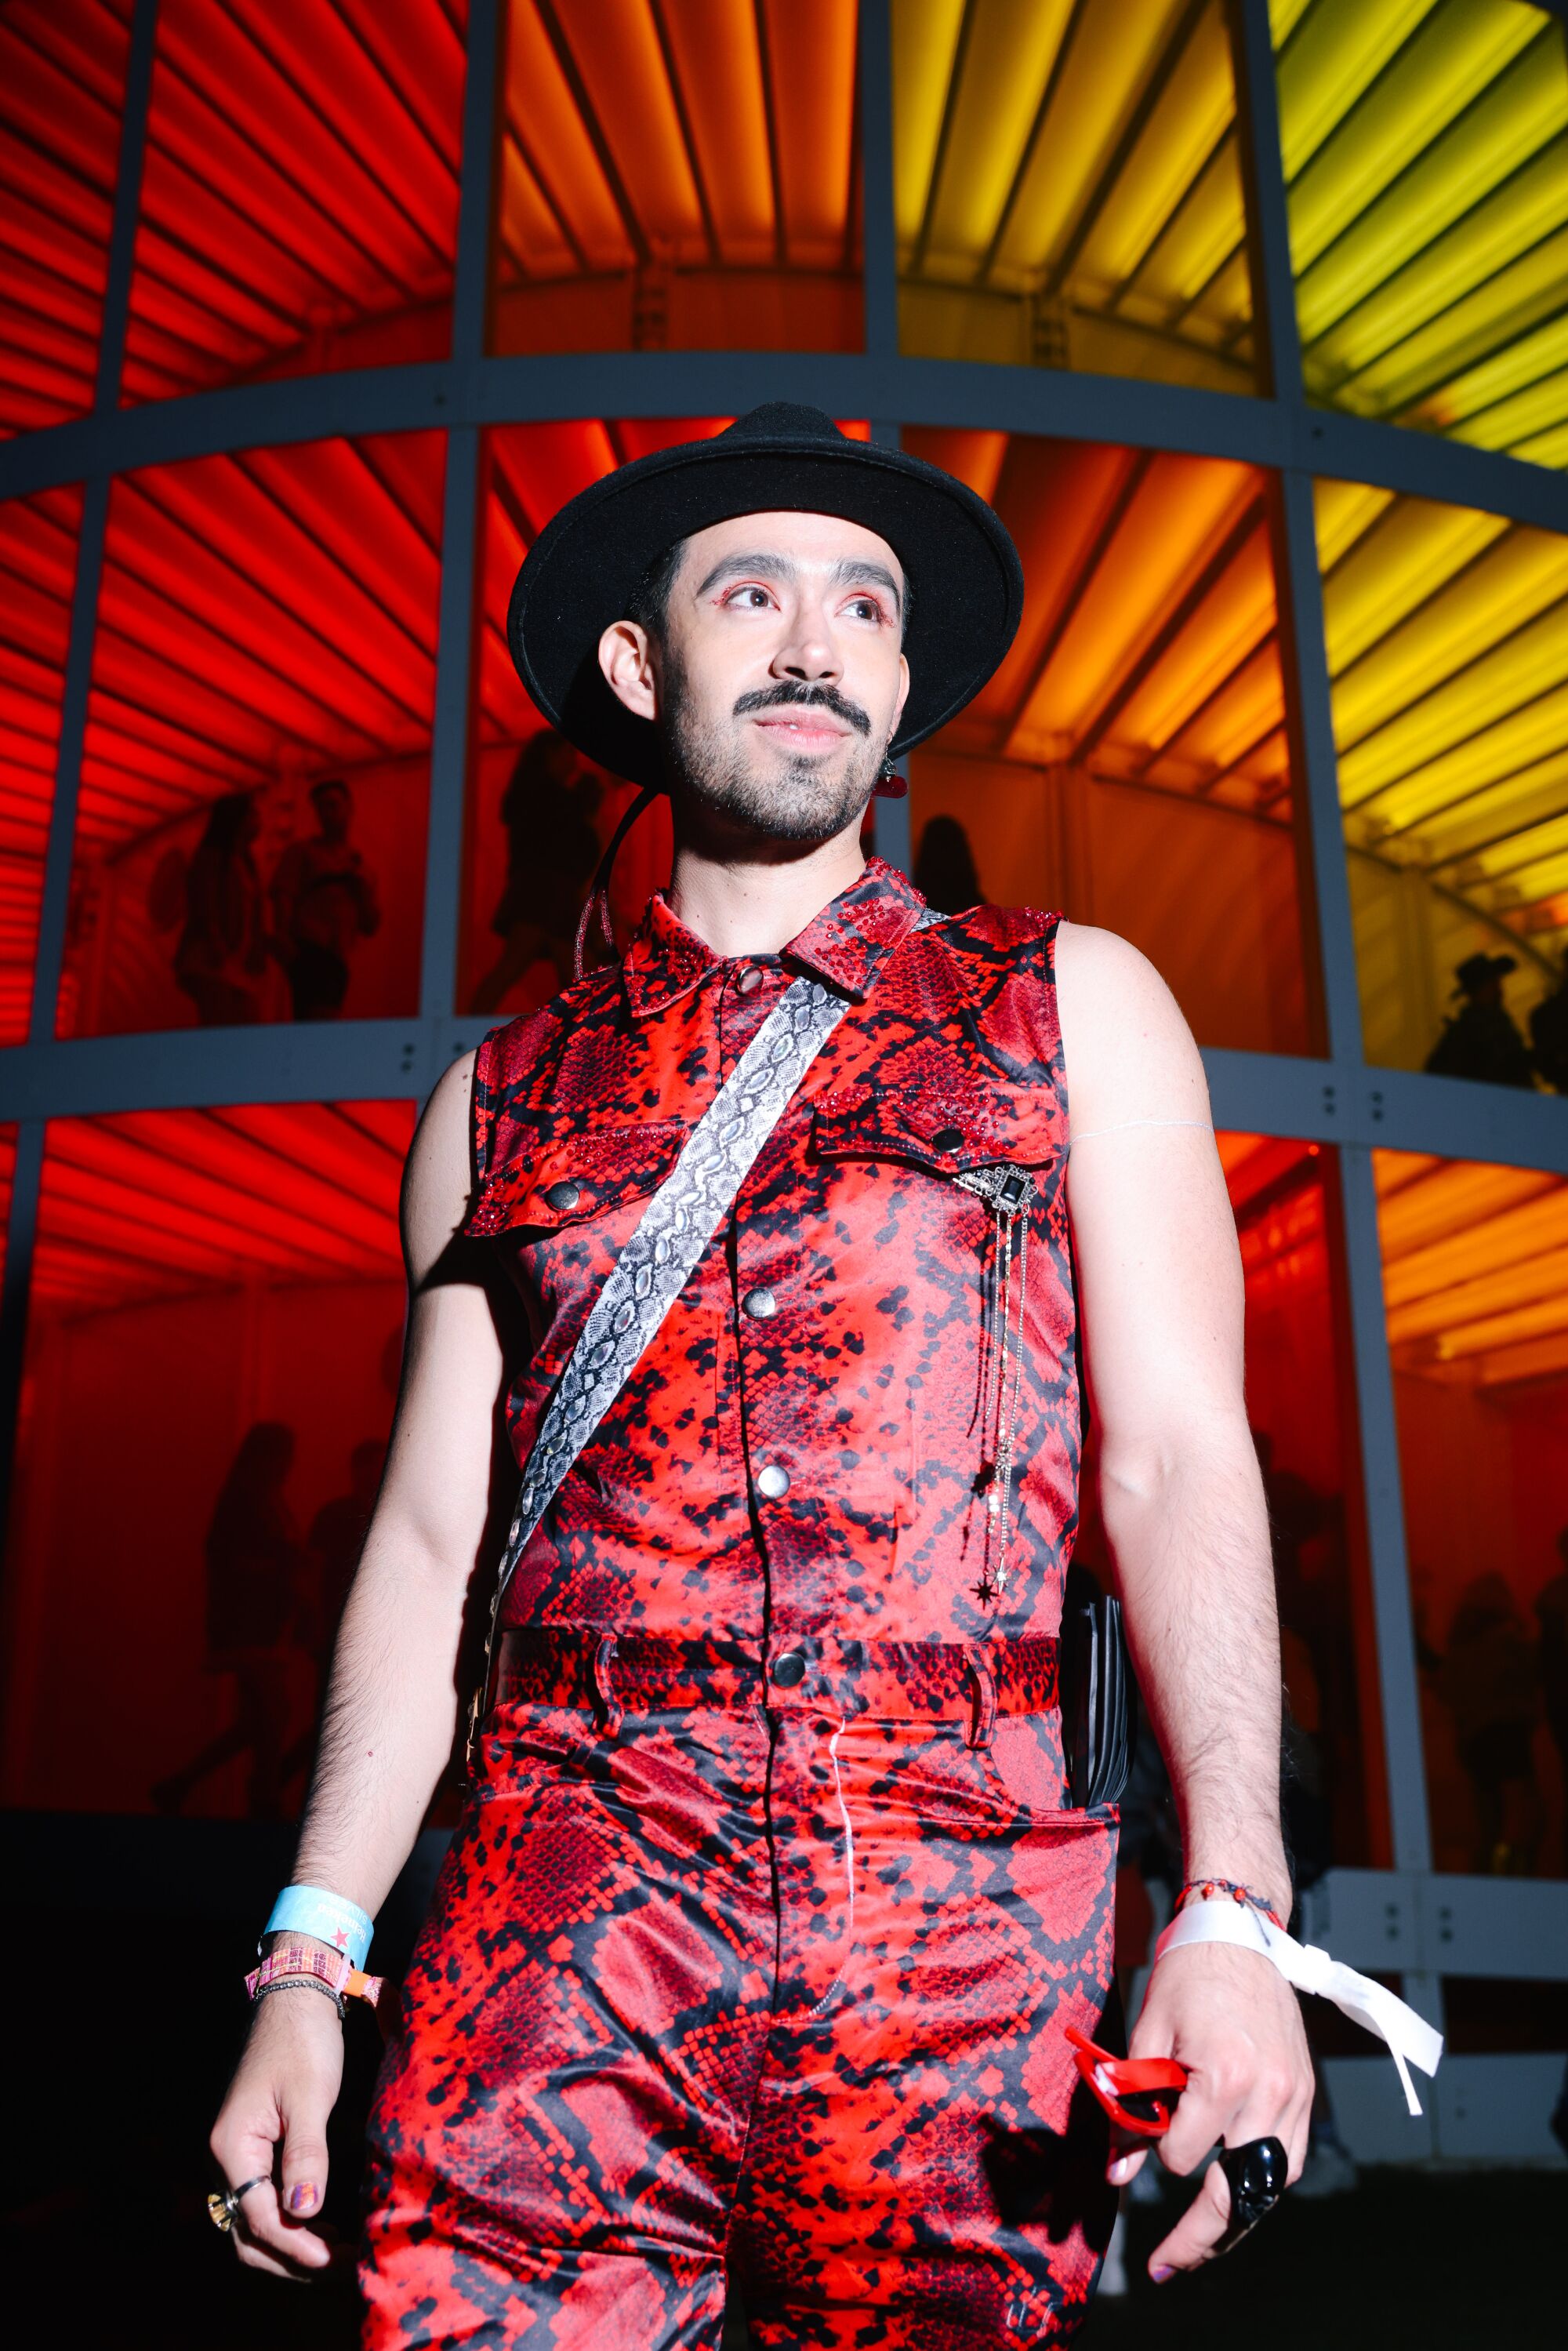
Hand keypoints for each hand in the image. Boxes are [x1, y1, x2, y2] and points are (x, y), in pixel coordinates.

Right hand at [209, 1984, 344, 2276]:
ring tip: (337, 2253)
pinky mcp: (254, 2147)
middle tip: (341, 2266)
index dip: (299, 2247)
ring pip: (255, 2222)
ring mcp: (238, 2154)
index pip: (261, 2218)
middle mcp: (226, 2157)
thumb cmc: (303, 2040)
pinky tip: (322, 2224)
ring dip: (291, 2245)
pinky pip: (264, 2200)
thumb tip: (304, 2213)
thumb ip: (306, 2156)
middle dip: (292, 2259)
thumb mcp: (309, 2097)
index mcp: (233, 2146)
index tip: (337, 2260)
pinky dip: (291, 2221)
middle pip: (249, 2233)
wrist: (295, 1996)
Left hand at [1112, 1940, 1311, 2280]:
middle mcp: (1268, 2094)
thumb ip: (1133, 2105)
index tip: (1140, 2137)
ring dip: (1239, 2218)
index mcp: (1224, 2076)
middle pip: (1239, 2194)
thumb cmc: (1186, 1974)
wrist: (1240, 1929)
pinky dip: (1265, 2182)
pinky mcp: (1307, 2093)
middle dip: (1200, 2238)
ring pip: (1272, 2186)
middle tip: (1165, 2267)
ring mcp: (1295, 2096)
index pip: (1181, 2155)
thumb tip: (1118, 2173)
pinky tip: (1240, 2193)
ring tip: (1202, 2243)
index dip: (1154, 2151)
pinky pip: (1290, 2159)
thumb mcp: (1148, 2034)